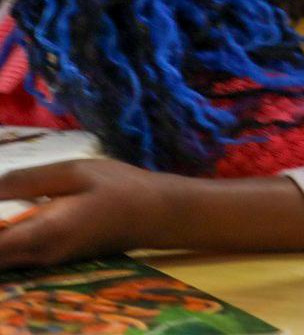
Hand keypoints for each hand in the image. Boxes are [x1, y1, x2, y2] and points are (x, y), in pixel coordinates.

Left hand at [0, 160, 173, 267]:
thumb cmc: (120, 188)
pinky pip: (16, 255)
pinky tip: (21, 214)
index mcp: (43, 232)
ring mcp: (46, 261)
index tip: (0, 199)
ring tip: (11, 203)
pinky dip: (9, 240)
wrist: (157, 215)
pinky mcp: (53, 259)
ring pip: (4, 257)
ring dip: (2, 234)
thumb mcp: (76, 172)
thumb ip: (29, 180)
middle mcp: (39, 255)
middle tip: (7, 198)